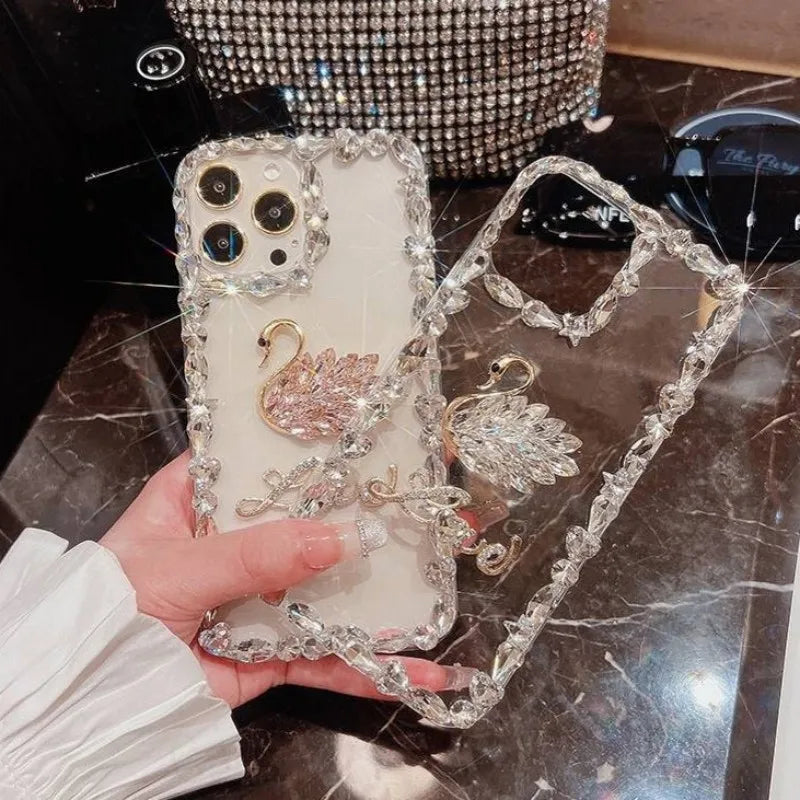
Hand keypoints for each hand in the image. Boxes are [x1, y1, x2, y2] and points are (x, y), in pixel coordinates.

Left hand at [100, 452, 466, 707]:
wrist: (89, 703)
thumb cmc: (115, 610)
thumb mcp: (180, 566)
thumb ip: (257, 553)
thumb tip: (344, 539)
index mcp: (202, 499)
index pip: (263, 458)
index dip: (314, 445)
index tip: (370, 435)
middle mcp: (236, 542)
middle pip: (310, 520)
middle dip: (367, 518)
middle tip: (424, 507)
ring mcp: (259, 597)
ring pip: (328, 589)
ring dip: (382, 595)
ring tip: (439, 589)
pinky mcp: (270, 651)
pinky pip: (325, 655)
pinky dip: (367, 665)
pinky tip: (414, 671)